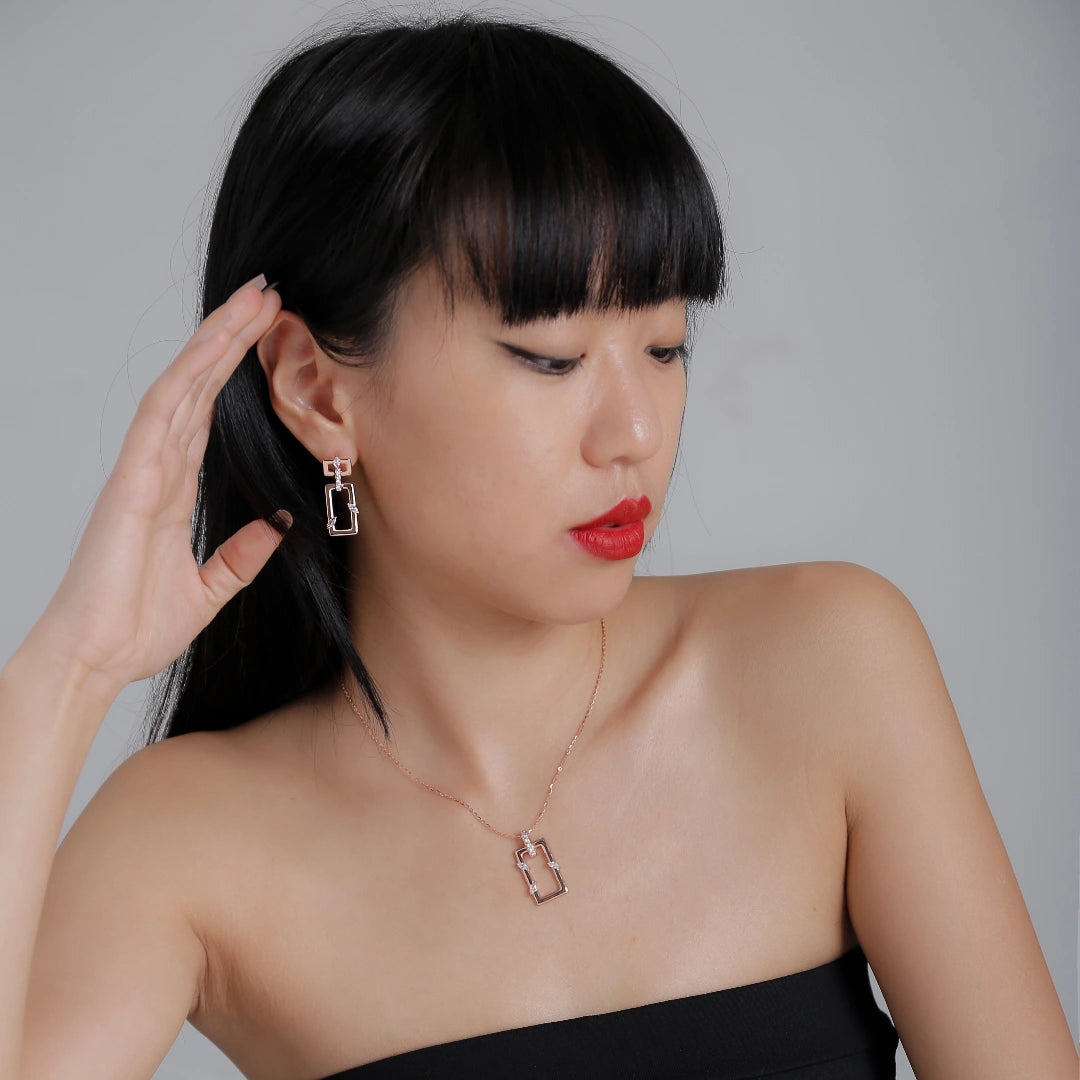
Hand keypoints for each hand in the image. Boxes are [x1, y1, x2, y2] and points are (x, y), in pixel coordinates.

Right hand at [33, 276, 286, 700]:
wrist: (96, 659)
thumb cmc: (136, 627)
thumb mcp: (210, 590)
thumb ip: (240, 556)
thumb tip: (277, 526)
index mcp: (172, 490)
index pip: (208, 414)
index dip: (234, 371)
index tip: (268, 334)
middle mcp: (157, 470)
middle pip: (198, 388)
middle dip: (230, 338)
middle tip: (266, 294)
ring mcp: (141, 472)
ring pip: (181, 389)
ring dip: (215, 343)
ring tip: (250, 302)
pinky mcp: (129, 485)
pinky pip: (158, 421)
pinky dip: (184, 381)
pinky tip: (209, 349)